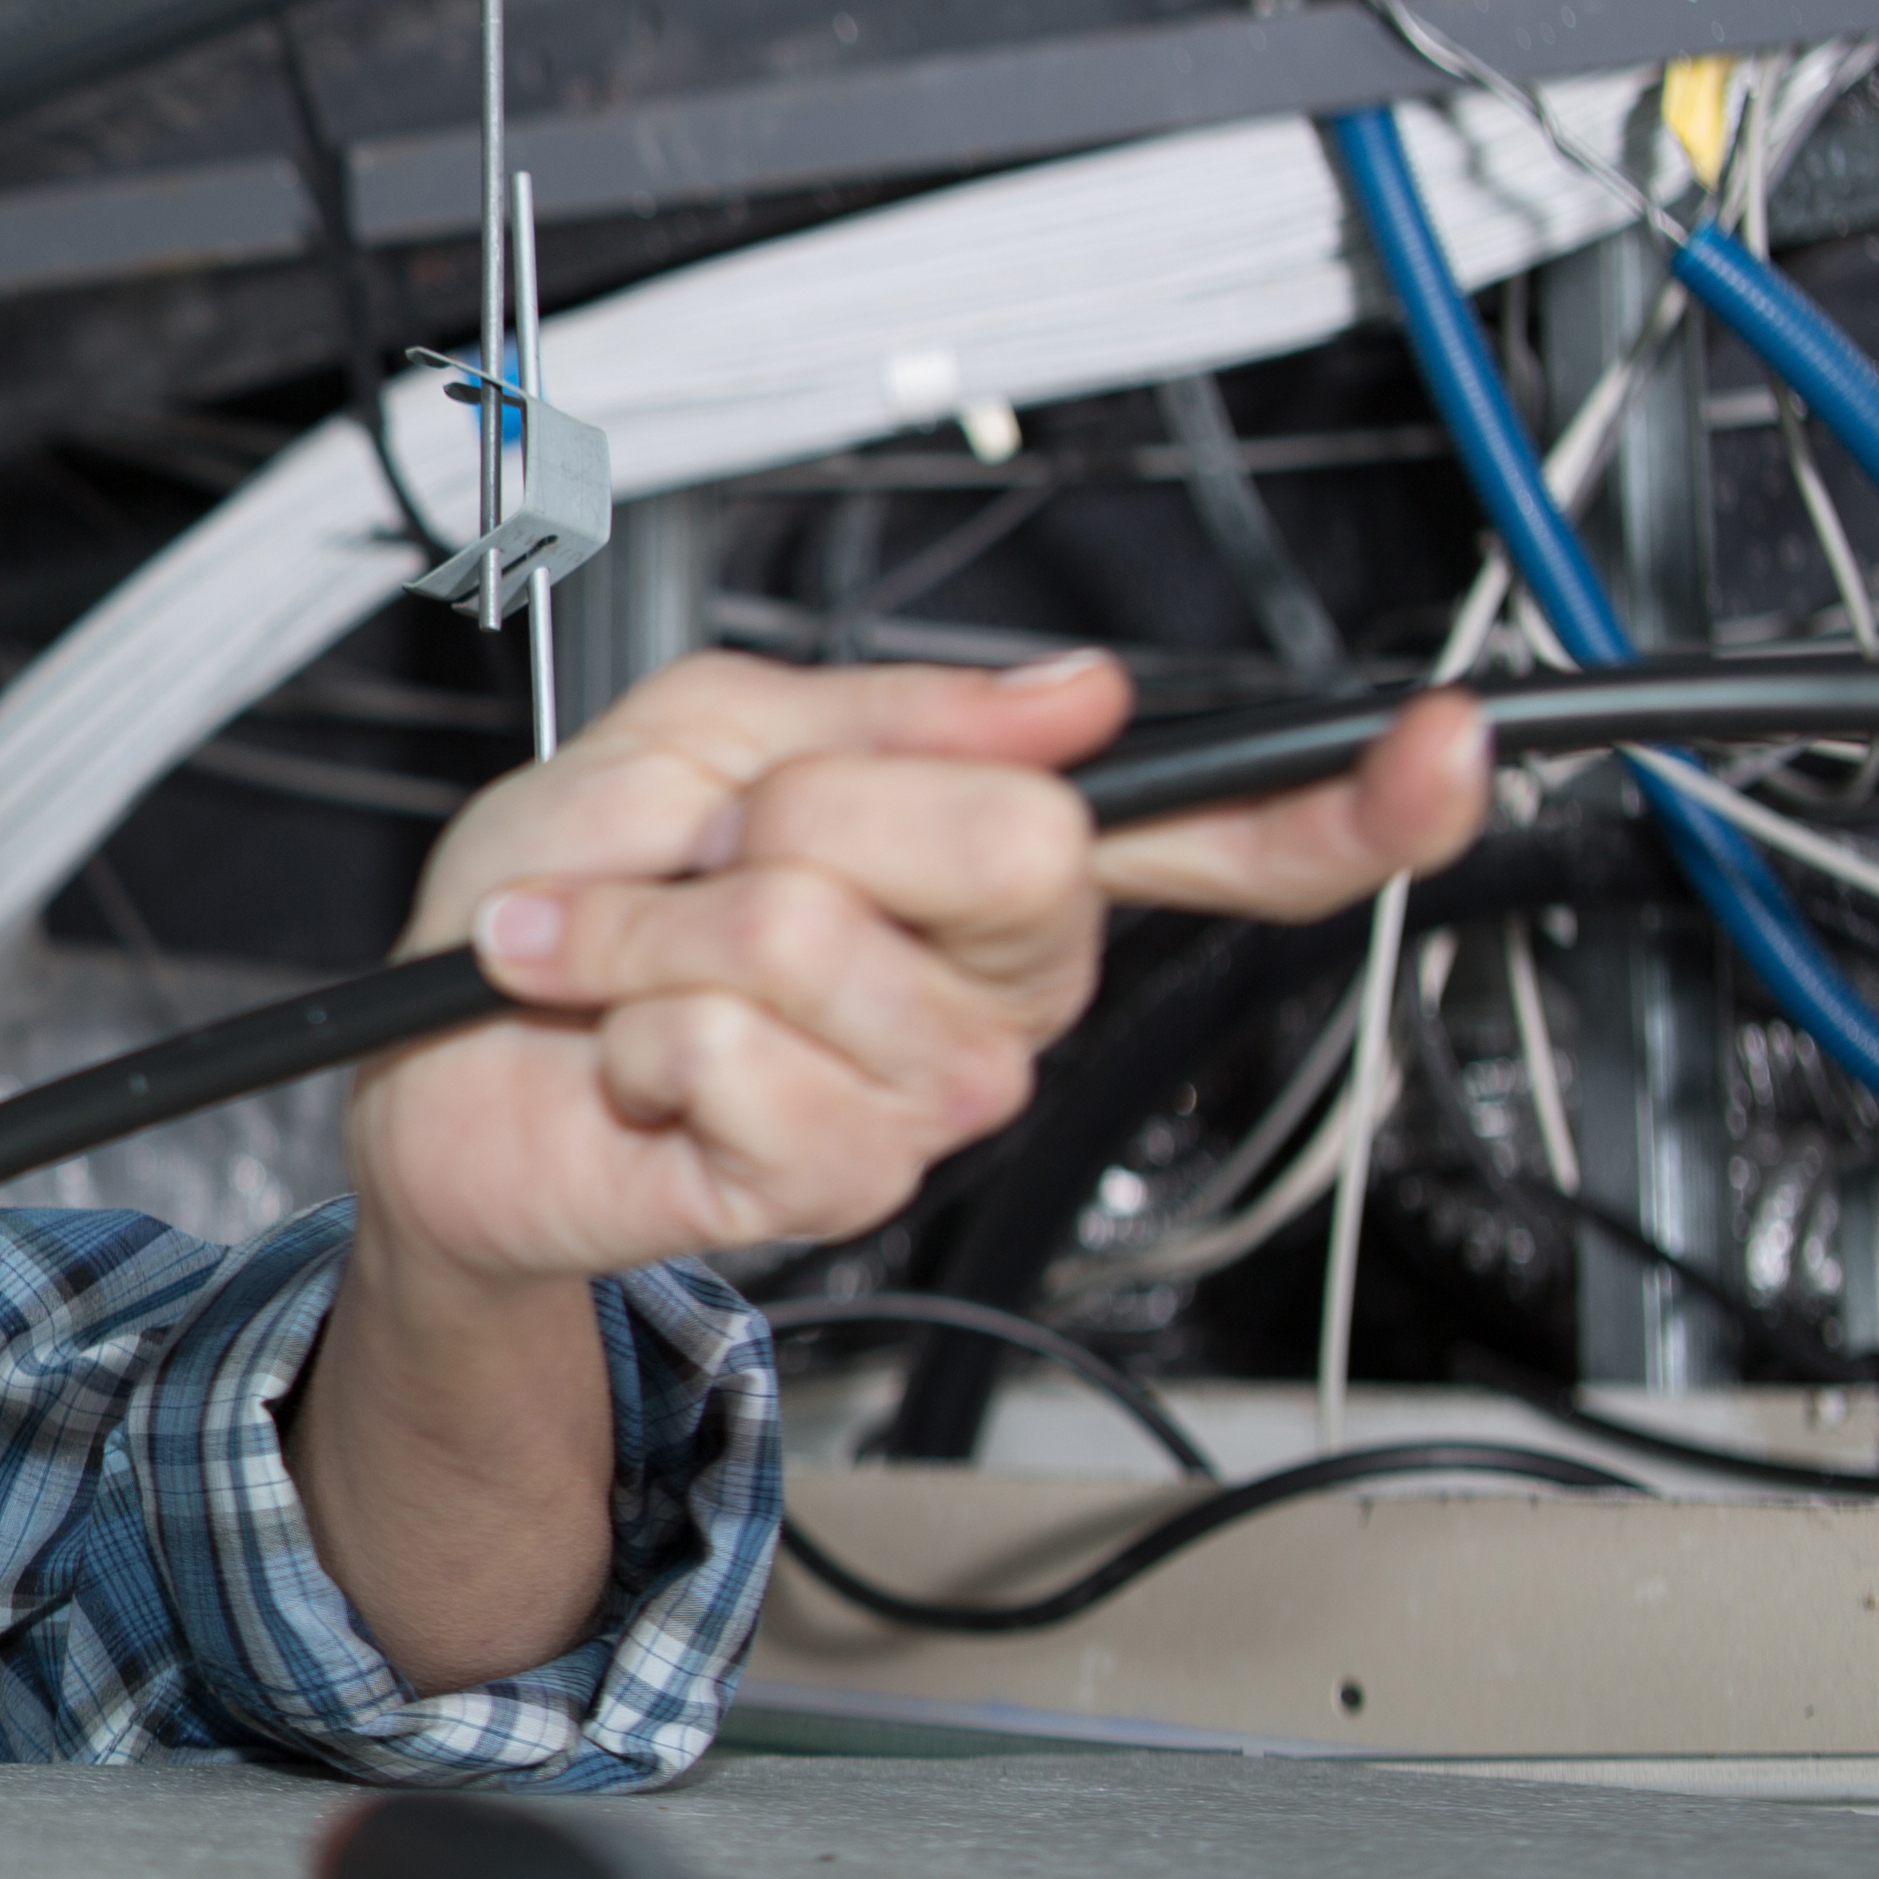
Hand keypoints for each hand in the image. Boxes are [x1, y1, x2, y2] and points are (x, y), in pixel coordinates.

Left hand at [351, 648, 1492, 1284]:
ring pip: (833, 950)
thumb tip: (1072, 695)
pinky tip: (631, 1059)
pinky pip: (761, 1068)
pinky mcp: (830, 1184)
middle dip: (800, 818)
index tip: (1450, 748)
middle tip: (699, 857)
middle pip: (1010, 851)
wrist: (429, 1064)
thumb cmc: (562, 897)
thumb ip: (871, 712)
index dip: (1346, 801)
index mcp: (985, 856)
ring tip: (621, 967)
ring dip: (667, 938)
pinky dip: (646, 1031)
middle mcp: (989, 979)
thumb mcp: (692, 737)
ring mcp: (924, 1094)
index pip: (1219, 837)